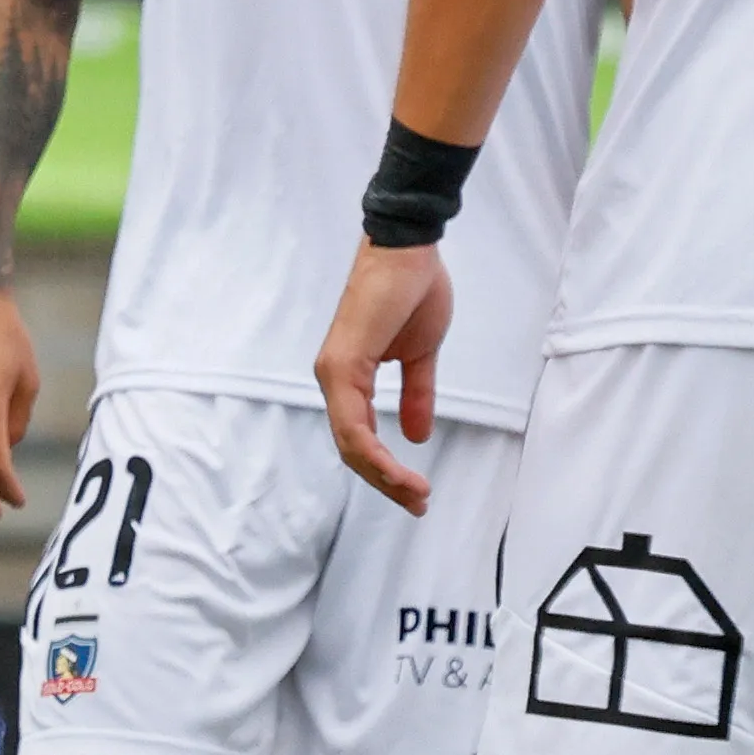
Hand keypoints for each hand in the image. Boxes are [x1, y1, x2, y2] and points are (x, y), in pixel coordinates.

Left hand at [313, 239, 453, 514]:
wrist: (408, 250)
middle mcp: (333, 379)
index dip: (385, 470)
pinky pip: (352, 419)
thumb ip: (416, 394)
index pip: (358, 439)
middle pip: (351, 449)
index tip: (416, 492)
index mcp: (349, 378)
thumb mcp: (419, 356)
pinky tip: (397, 467)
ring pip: (350, 441)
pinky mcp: (343, 362)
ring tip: (415, 494)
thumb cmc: (412, 293)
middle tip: (418, 504)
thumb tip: (417, 436)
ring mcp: (334, 372)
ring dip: (383, 474)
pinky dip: (373, 449)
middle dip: (386, 483)